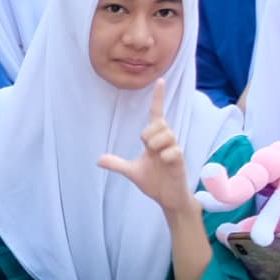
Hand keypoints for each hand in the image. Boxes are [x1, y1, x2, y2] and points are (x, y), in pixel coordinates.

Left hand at [96, 81, 198, 214]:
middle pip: (158, 124)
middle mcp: (167, 141)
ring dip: (155, 145)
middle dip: (148, 135)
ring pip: (166, 134)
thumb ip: (117, 164)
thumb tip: (98, 160)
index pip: (157, 114)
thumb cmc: (155, 182)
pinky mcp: (181, 160)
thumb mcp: (132, 172)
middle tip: (148, 150)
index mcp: (155, 140)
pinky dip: (165, 156)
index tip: (160, 80)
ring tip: (157, 157)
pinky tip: (164, 164)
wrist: (168, 198)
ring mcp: (175, 150)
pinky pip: (172, 150)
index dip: (158, 98)